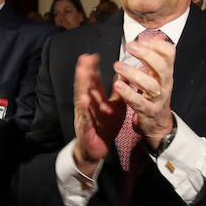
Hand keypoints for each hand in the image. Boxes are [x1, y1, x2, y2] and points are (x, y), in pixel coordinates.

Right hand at [72, 53, 125, 176]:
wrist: (98, 150)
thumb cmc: (105, 127)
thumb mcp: (116, 107)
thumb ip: (118, 92)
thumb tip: (123, 75)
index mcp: (95, 100)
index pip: (92, 82)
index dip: (92, 69)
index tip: (92, 56)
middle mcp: (88, 106)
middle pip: (84, 86)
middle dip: (84, 72)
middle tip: (85, 59)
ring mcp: (85, 116)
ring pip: (81, 98)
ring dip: (81, 86)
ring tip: (82, 72)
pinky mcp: (86, 128)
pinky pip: (85, 117)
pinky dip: (84, 109)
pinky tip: (84, 99)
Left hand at [112, 36, 175, 149]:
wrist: (158, 123)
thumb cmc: (154, 95)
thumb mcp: (157, 75)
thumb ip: (154, 58)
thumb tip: (153, 37)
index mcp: (166, 73)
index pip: (169, 54)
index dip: (157, 45)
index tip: (142, 39)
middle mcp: (165, 84)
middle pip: (161, 67)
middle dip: (146, 54)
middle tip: (130, 46)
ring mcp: (158, 99)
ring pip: (150, 85)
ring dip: (133, 73)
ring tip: (118, 66)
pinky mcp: (148, 111)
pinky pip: (139, 102)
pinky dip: (129, 93)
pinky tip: (118, 85)